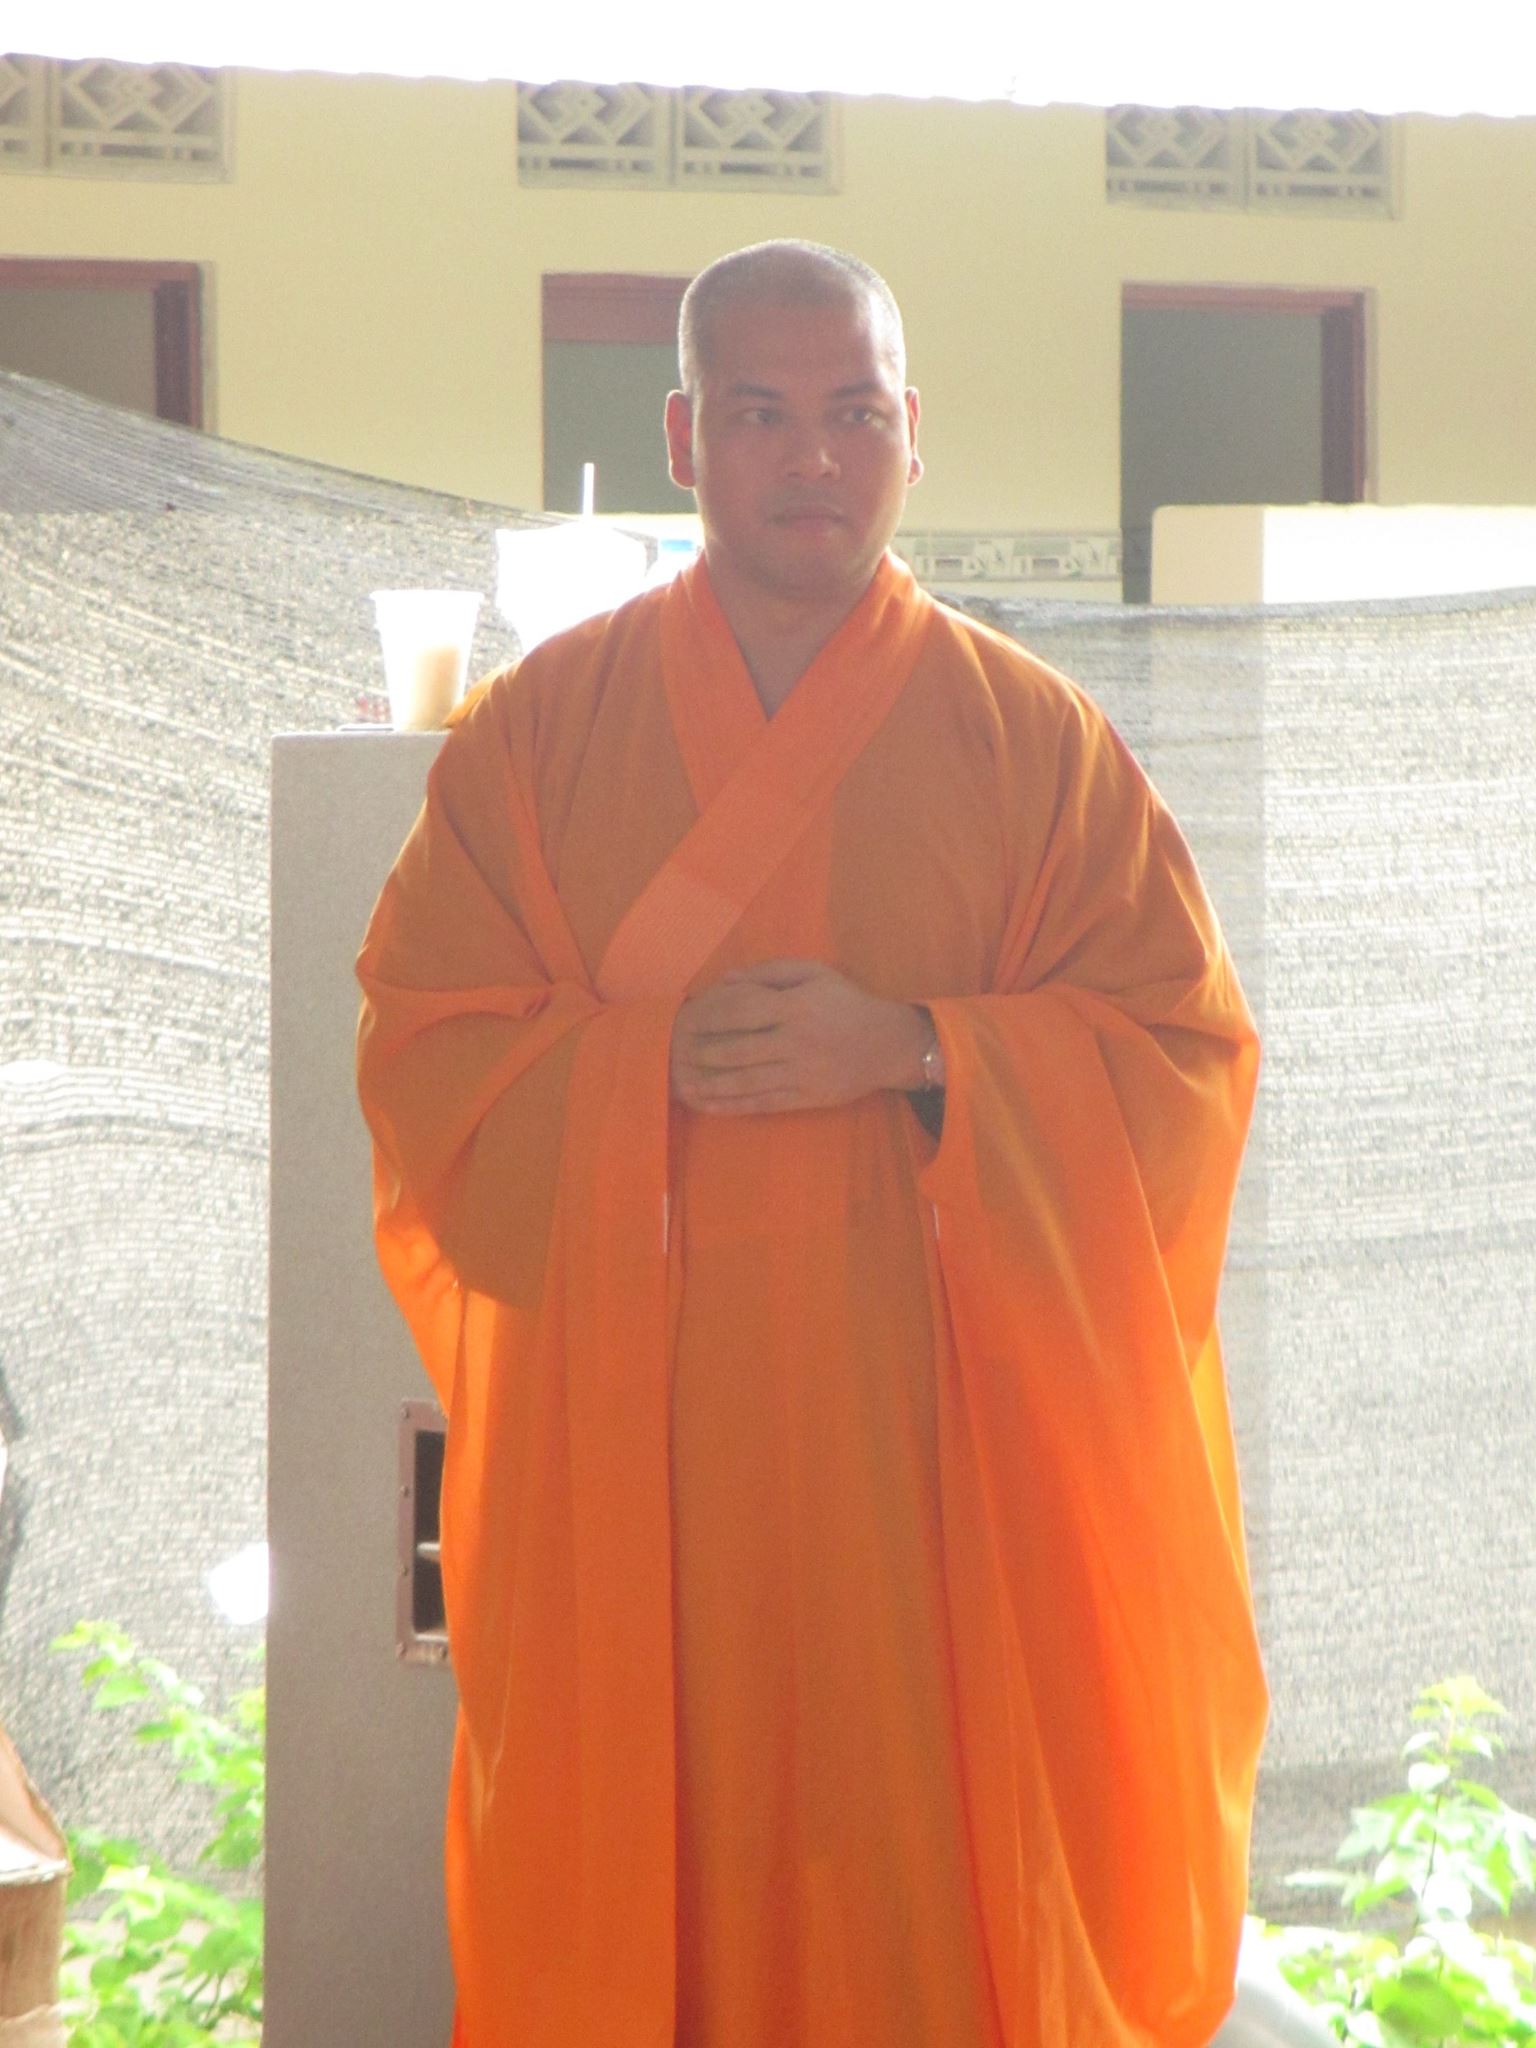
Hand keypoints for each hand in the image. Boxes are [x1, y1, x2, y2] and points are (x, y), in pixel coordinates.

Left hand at [670, 959, 929, 1115]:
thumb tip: (724, 981)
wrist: (887, 1044)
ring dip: (711, 1085)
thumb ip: (769, 972)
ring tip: (683, 1084)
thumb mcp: (814, 973)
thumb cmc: (845, 1003)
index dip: (711, 1016)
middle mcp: (797, 1041)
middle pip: (739, 1050)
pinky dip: (733, 1106)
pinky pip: (763, 1103)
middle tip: (675, 1056)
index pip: (743, 1010)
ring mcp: (801, 1073)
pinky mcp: (806, 1098)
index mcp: (796, 1007)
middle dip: (703, 1054)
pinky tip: (711, 1105)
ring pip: (747, 1082)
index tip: (686, 1020)